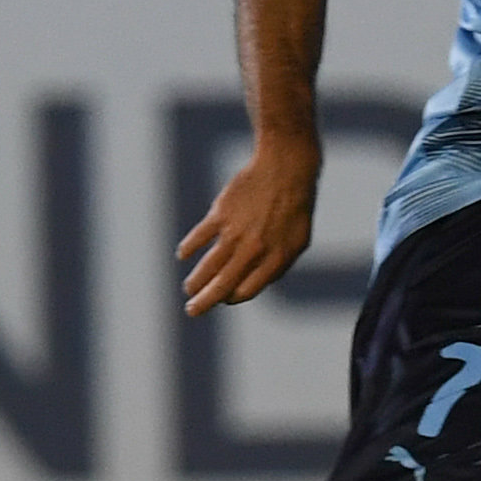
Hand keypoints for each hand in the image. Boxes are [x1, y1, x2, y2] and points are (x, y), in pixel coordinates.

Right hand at [175, 139, 317, 315]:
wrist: (286, 169)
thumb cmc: (294, 207)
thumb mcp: (297, 241)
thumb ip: (278, 265)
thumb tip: (256, 284)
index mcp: (276, 259)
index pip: (246, 290)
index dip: (232, 298)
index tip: (224, 299)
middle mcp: (254, 249)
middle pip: (224, 284)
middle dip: (205, 301)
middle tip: (192, 311)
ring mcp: (236, 232)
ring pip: (209, 265)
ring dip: (196, 281)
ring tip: (188, 290)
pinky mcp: (221, 214)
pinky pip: (200, 237)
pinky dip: (189, 248)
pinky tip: (183, 255)